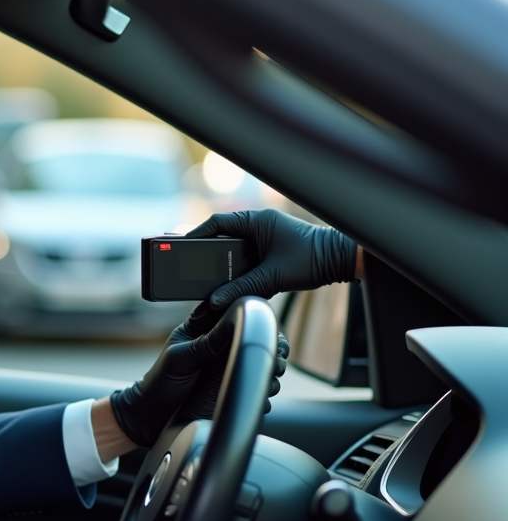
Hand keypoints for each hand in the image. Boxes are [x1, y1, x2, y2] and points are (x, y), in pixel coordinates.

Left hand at [111, 303, 286, 448]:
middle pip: (259, 337)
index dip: (254, 315)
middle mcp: (222, 347)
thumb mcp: (180, 358)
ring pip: (265, 362)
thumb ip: (205, 342)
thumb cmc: (159, 383)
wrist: (152, 418)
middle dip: (273, 345)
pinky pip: (259, 389)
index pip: (236, 312)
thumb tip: (234, 321)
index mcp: (205, 330)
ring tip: (268, 377)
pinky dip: (264, 393)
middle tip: (275, 357)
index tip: (265, 325)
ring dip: (272, 370)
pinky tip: (259, 398)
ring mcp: (230, 369)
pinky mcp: (235, 391)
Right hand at [185, 209, 357, 309]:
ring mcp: (263, 238)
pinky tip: (226, 283)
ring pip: (232, 250)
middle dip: (205, 252)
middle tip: (186, 263)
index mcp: (257, 221)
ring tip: (203, 277)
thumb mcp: (273, 277)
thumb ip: (242, 288)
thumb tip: (215, 300)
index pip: (217, 223)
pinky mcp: (268, 251)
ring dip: (221, 263)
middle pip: (221, 237)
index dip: (196, 234)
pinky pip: (244, 259)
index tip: (181, 246)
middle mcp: (258, 226)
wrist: (340, 261)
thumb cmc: (312, 259)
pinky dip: (235, 270)